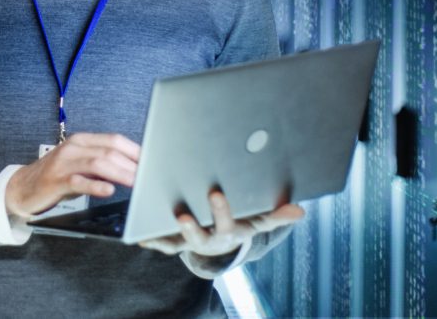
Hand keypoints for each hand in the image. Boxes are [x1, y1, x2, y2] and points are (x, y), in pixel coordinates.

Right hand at [5, 132, 139, 218]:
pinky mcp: (56, 180)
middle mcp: (73, 147)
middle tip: (150, 176)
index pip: (115, 140)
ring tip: (137, 183)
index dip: (136, 150)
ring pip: (98, 163)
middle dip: (133, 164)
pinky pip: (79, 181)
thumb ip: (102, 162)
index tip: (154, 161)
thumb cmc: (57, 177)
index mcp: (82, 140)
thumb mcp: (80, 165)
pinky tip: (109, 190)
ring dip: (121, 173)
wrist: (22, 188)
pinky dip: (96, 185)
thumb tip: (134, 167)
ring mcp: (63, 163)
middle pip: (110, 151)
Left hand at [137, 189, 305, 257]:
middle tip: (182, 215)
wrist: (222, 239)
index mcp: (227, 232)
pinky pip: (159, 243)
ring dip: (165, 235)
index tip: (214, 194)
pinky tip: (137, 234)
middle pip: (198, 236)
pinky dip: (149, 239)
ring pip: (176, 241)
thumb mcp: (259, 220)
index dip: (220, 210)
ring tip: (147, 225)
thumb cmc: (241, 222)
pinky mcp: (173, 241)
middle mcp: (207, 239)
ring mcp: (188, 241)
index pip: (225, 222)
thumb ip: (276, 216)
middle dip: (191, 227)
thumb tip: (299, 211)